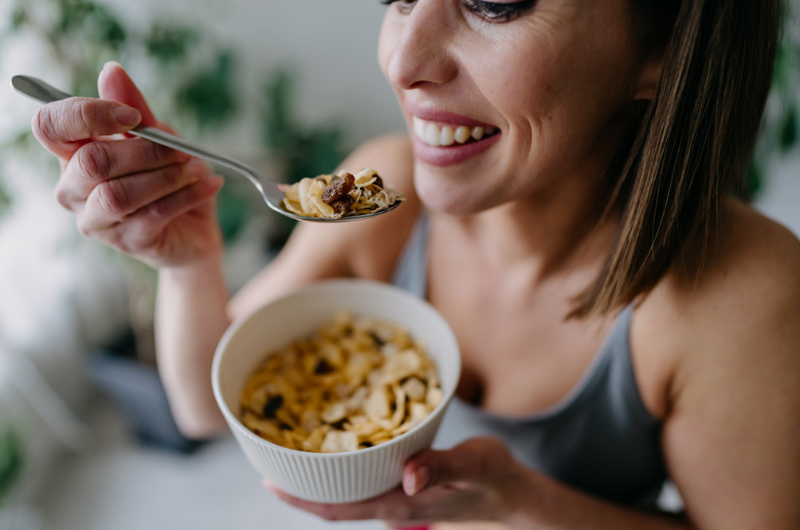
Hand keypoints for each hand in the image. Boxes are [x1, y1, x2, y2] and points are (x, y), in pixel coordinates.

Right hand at [31, 61, 223, 268]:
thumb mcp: (159, 137)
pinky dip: (188, 194)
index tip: (133, 115)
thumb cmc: (170, 178)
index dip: (87, 114)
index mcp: (73, 154)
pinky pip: (153, 215)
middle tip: (182, 149)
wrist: (195, 229)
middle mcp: (74, 189)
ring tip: (197, 168)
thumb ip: (135, 109)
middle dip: (146, 150)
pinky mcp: (127, 243)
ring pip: (119, 194)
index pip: (50, 126)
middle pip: (92, 161)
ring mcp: (97, 221)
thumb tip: (111, 71)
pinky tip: (210, 183)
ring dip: (167, 176)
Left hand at [264, 438, 531, 526]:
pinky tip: (335, 444)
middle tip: (267, 452)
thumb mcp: (474, 465)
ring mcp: (396, 496)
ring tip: (290, 446)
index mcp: (399, 505)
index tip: (268, 481)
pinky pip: (362, 480)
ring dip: (317, 475)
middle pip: (332, 503)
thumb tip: (408, 478)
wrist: (509, 489)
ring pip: (345, 492)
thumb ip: (443, 467)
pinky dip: (341, 466)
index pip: (338, 509)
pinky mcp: (402, 485)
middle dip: (299, 485)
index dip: (301, 499)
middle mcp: (391, 504)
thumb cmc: (493, 476)